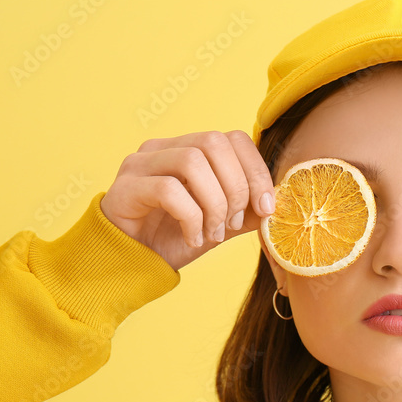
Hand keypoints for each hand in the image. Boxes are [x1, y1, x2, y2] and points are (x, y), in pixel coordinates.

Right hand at [100, 130, 275, 270]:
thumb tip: (276, 204)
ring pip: (192, 162)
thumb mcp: (221, 223)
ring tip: (213, 233)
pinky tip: (192, 238)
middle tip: (232, 223)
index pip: (233, 138)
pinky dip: (191, 218)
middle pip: (214, 143)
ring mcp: (140, 163)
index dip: (256, 171)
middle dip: (236, 187)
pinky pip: (168, 190)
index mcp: (190, 148)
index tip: (265, 207)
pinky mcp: (125, 187)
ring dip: (214, 204)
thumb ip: (246, 210)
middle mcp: (164, 147)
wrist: (132, 263)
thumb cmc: (175, 237)